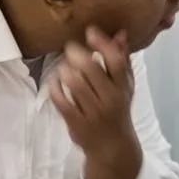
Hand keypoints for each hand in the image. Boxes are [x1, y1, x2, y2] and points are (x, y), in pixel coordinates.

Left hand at [52, 27, 141, 178]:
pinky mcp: (76, 122)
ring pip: (76, 85)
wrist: (112, 147)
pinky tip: (53, 80)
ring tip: (63, 65)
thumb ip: (122, 60)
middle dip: (77, 54)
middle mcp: (110, 99)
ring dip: (65, 70)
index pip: (116, 62)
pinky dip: (55, 88)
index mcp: (123, 88)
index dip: (102, 44)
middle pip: (92, 70)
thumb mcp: (125, 87)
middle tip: (70, 47)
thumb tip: (120, 33)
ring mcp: (93, 111)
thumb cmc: (118, 110)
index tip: (90, 31)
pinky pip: (62, 102)